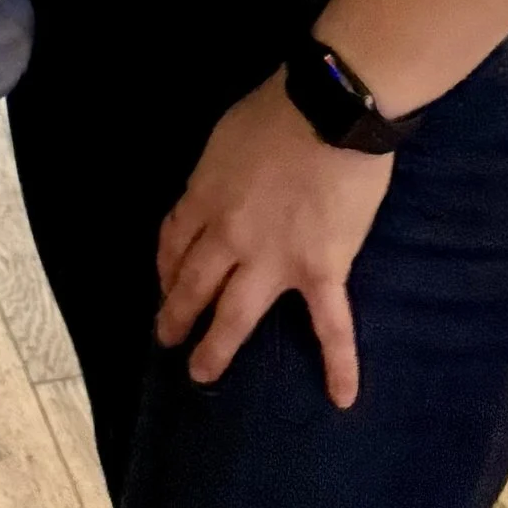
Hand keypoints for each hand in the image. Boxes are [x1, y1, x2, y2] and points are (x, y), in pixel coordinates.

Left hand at [156, 71, 393, 409]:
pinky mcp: (320, 270)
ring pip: (235, 313)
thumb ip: (214, 176)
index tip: (165, 284)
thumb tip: (212, 195)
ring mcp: (273, 259)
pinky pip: (331, 324)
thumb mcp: (224, 138)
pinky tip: (342, 397)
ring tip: (201, 374)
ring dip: (216, 347)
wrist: (329, 110)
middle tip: (166, 340)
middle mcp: (229, 236)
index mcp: (204, 197)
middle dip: (175, 315)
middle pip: (192, 284)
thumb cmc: (277, 111)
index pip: (174, 241)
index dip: (166, 267)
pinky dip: (339, 362)